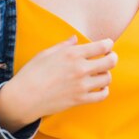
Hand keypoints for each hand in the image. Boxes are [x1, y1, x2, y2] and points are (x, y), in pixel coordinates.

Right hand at [0, 35, 116, 130]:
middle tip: (110, 57)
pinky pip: (102, 95)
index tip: (108, 44)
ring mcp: (81, 85)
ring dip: (106, 74)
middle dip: (112, 57)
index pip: (102, 46)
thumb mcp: (46, 53)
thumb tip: (75, 39)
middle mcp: (80, 68)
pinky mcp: (80, 99)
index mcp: (72, 54)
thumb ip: (64, 46)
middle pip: (110, 62)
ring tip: (100, 73)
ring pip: (107, 78)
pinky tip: (99, 87)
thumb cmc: (32, 73)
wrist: (25, 97)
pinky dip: (104, 90)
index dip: (108, 44)